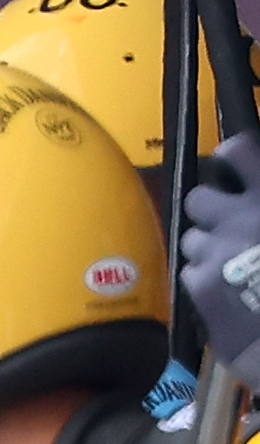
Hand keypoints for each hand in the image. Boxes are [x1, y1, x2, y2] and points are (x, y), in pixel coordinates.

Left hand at [189, 127, 259, 373]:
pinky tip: (226, 292)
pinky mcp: (200, 284)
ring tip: (230, 266)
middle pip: (198, 198)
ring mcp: (217, 251)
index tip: (232, 164)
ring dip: (206, 249)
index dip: (231, 154)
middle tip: (227, 226)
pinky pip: (190, 272)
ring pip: (191, 238)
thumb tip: (253, 198)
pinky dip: (204, 281)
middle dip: (208, 211)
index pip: (239, 151)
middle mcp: (241, 217)